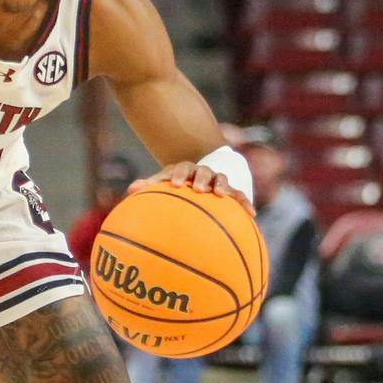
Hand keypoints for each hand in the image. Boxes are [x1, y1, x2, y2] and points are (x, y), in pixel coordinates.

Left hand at [131, 163, 255, 215]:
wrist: (197, 180)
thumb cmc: (175, 187)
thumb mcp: (162, 186)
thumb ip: (149, 188)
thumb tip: (130, 189)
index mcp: (185, 171)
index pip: (182, 168)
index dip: (179, 175)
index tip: (176, 184)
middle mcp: (202, 174)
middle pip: (203, 171)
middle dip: (201, 178)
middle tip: (198, 188)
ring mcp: (217, 182)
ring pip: (221, 179)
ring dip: (221, 185)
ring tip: (220, 195)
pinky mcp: (230, 193)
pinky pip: (239, 196)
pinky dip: (245, 203)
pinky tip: (252, 214)